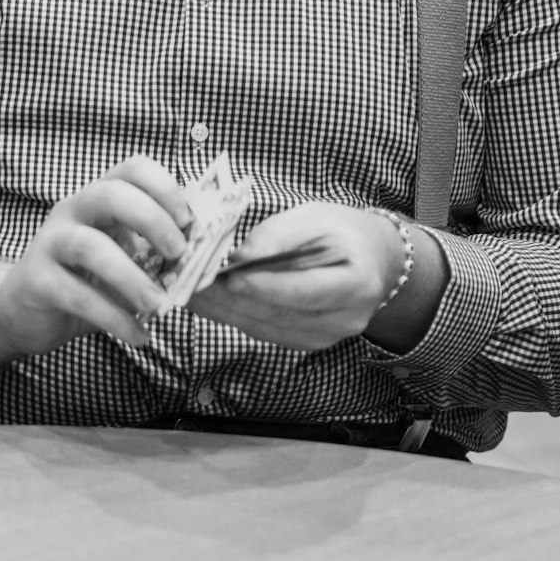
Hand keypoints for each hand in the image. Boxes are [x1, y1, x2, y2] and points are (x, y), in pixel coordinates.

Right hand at [0, 156, 189, 357]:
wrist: (25, 311)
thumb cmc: (85, 280)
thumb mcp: (123, 259)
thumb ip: (155, 252)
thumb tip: (206, 255)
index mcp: (100, 198)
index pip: (133, 168)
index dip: (164, 187)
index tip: (189, 220)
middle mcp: (72, 210)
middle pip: (111, 194)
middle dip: (152, 220)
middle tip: (179, 253)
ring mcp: (50, 243)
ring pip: (91, 247)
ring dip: (132, 277)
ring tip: (160, 306)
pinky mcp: (37, 280)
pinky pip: (77, 295)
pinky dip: (113, 317)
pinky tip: (139, 335)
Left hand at [188, 203, 405, 349]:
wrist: (371, 260)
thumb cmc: (340, 231)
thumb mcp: (314, 218)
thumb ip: (277, 236)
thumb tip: (238, 258)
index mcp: (357, 283)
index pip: (305, 290)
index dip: (265, 287)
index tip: (228, 279)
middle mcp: (345, 319)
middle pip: (278, 314)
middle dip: (230, 300)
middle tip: (190, 283)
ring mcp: (326, 337)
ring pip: (265, 328)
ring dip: (223, 311)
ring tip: (188, 291)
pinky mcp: (307, 343)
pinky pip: (264, 331)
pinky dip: (233, 316)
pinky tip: (208, 302)